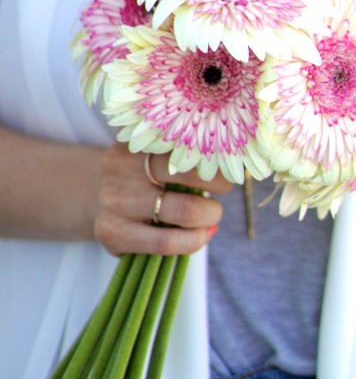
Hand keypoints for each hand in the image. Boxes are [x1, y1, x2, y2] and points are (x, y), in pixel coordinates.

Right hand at [94, 144, 230, 256]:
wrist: (96, 197)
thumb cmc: (143, 172)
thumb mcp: (156, 151)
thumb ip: (186, 150)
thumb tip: (235, 161)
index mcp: (138, 136)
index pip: (190, 141)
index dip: (219, 155)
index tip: (231, 163)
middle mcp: (120, 164)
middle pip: (190, 173)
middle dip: (219, 185)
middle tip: (224, 191)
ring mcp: (113, 199)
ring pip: (184, 211)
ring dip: (210, 216)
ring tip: (213, 216)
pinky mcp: (111, 232)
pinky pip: (166, 243)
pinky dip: (194, 241)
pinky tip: (202, 236)